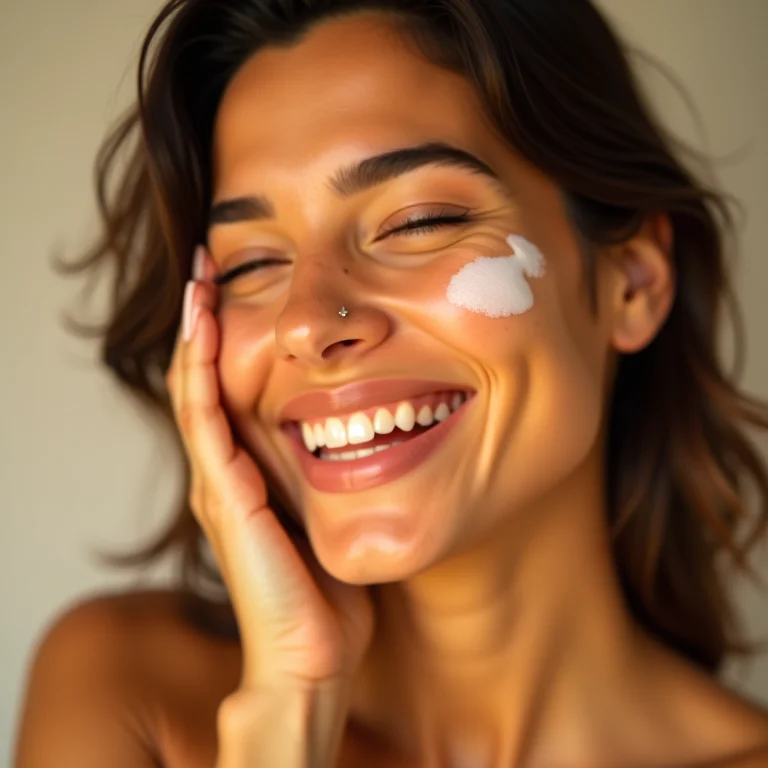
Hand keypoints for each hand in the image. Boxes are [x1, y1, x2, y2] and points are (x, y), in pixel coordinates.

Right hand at [165, 245, 373, 690]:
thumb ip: (333, 472)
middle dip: (206, 322)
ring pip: (195, 392)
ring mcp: (218, 483)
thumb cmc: (328, 589)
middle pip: (203, 380)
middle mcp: (224, 471)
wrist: (313, 653)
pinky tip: (207, 330)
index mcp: (248, 472)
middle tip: (209, 265)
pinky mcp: (224, 497)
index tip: (237, 286)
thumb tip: (369, 429)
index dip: (225, 339)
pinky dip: (201, 373)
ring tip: (201, 280)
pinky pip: (205, 422)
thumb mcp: (332, 512)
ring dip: (197, 334)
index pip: (226, 390)